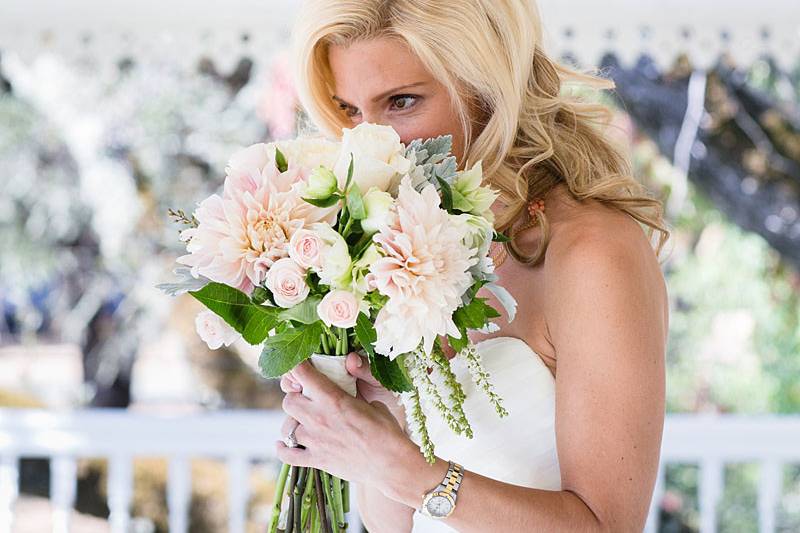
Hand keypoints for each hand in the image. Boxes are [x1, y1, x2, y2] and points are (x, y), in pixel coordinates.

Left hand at [276, 360, 422, 497]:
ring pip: (286, 427)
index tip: (299, 367)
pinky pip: (287, 455)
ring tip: (302, 422)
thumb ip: (353, 392)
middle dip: (295, 397)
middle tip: (306, 399)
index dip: (297, 367)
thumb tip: (348, 385)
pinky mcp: (316, 460)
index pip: (302, 373)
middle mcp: (318, 417)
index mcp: (333, 398)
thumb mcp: (373, 402)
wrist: (390, 464)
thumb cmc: (386, 430)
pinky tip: (282, 444)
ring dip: (292, 422)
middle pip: (288, 401)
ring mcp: (315, 441)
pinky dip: (283, 449)